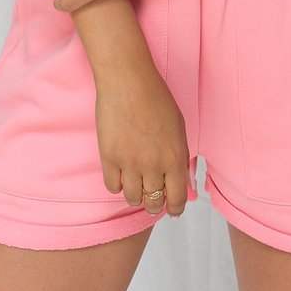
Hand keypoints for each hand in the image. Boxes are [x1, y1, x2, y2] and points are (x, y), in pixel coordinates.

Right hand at [95, 66, 190, 217]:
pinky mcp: (109, 157)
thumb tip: (182, 178)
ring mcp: (129, 163)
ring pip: (132, 198)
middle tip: (153, 199)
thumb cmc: (156, 97)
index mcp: (174, 158)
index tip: (172, 209)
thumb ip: (181, 154)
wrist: (128, 81)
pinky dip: (117, 184)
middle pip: (153, 202)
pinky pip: (112, 186)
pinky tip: (120, 174)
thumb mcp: (179, 126)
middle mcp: (153, 165)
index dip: (175, 208)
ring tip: (136, 185)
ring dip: (136, 196)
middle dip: (155, 204)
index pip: (177, 199)